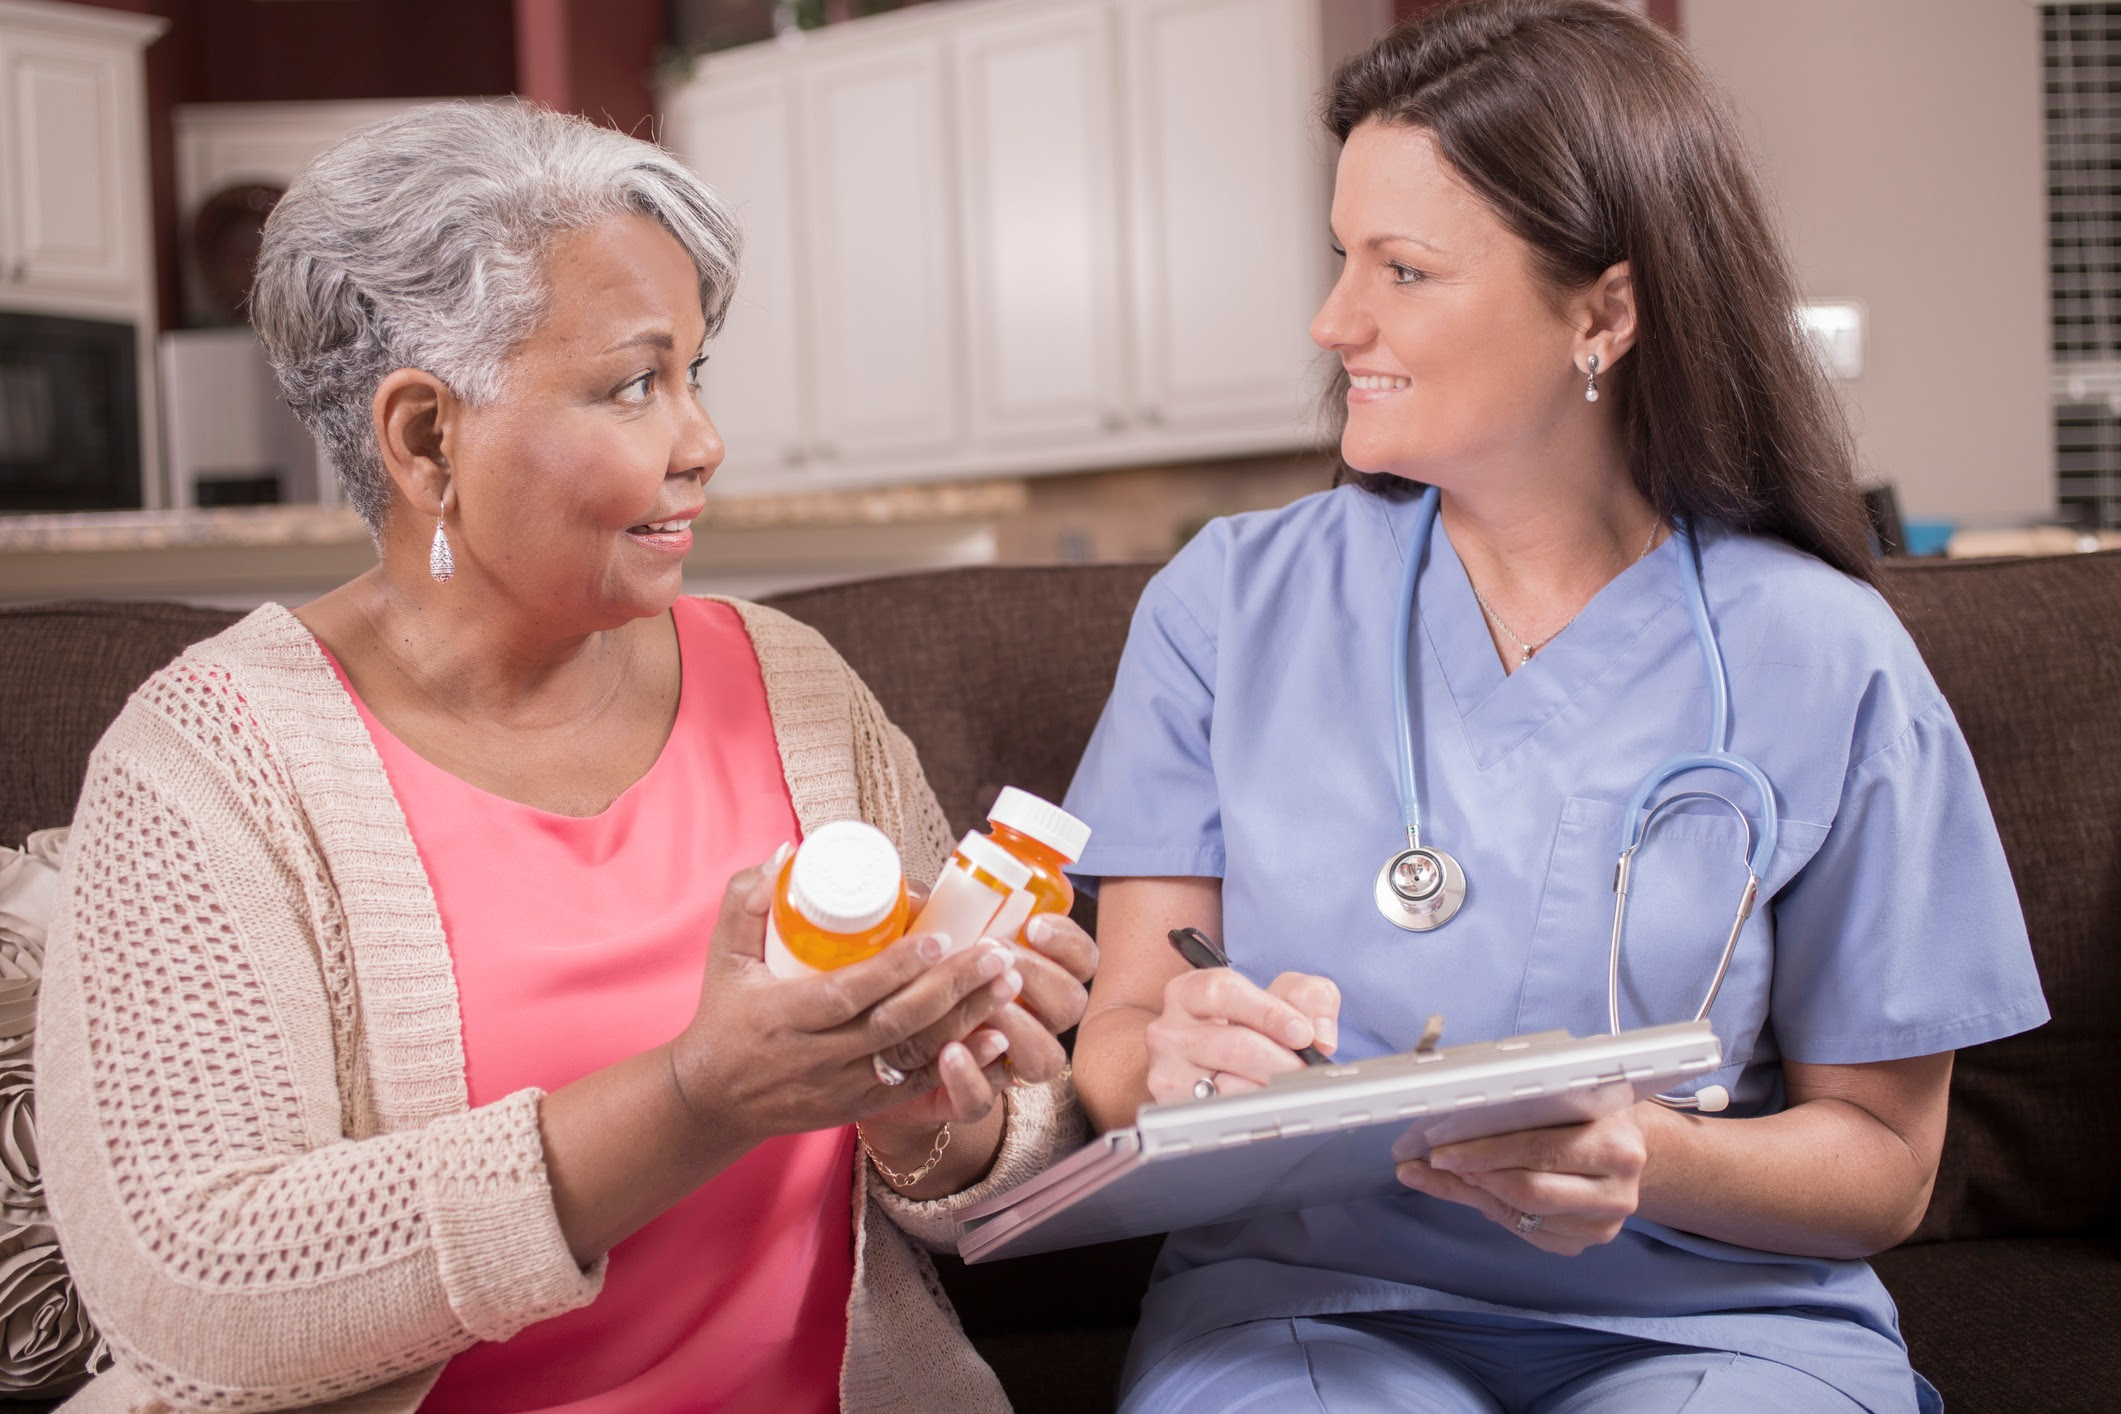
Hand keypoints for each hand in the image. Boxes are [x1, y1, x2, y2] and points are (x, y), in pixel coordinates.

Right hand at [669, 855, 1024, 1146]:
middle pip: (895, 1022)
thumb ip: (747, 900)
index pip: (849, 993)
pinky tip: (998, 1037)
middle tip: (998, 953)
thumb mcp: (724, 955)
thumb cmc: (724, 1014)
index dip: (897, 967)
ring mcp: (841, 1086)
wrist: (715, 1098)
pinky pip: (918, 1087)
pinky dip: (961, 1064)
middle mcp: (817, 1057)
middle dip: (953, 987)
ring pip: (915, 1054)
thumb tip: (788, 853)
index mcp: (783, 1015)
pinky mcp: (859, 1106)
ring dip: (968, 1019)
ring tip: (1008, 983)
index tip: (940, 936)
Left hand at [865, 907, 1098, 1136]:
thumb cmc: (905, 984)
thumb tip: (921, 896)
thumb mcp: (925, 942)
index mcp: (1033, 977)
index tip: (1034, 925)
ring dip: (1018, 1027)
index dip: (1068, 943)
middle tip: (1000, 960)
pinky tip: (948, 1051)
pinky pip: (982, 1101)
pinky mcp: (966, 1099)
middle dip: (1041, 978)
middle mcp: (1031, 1022)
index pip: (1081, 960)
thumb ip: (933, 916)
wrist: (868, 1053)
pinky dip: (969, 1075)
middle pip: (1071, 1005)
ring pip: (1044, 1058)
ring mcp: (1004, 1064)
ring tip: (984, 1008)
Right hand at [1142, 967, 1339, 1103]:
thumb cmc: (1248, 1026)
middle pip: (1234, 1045)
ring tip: (1289, 1088)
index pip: (1224, 993)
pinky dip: (1255, 1113)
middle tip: (1307, 1070)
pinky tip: (1267, 1106)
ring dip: (1272, 1090)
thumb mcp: (1280, 996)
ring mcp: (1167, 1073)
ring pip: (1231, 1087)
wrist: (1209, 1066)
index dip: (1269, 1012)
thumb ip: (1309, 998)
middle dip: (1282, 1060)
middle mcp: (1169, 1031)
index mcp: (1189, 993)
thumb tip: (1319, 1035)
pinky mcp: (1174, 1110)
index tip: (1302, 1032)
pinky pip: (1224, 1115)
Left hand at [1394, 1104, 1651, 1255]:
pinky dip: (1491, 1210)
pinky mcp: (1583, 1243)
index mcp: (1617, 1148)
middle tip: (1437, 1160)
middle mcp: (1617, 1193)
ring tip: (1445, 1172)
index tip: (1442, 1149)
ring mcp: (1602, 1226)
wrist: (1629, 1151)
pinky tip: (1473, 1190)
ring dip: (1475, 1192)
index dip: (1484, 1151)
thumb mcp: (1568, 1103)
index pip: (1539, 1151)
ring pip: (1521, 1215)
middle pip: (1528, 1192)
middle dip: (1474, 1174)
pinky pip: (1524, 1231)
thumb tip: (1455, 1125)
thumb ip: (1521, 1114)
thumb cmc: (1591, 1117)